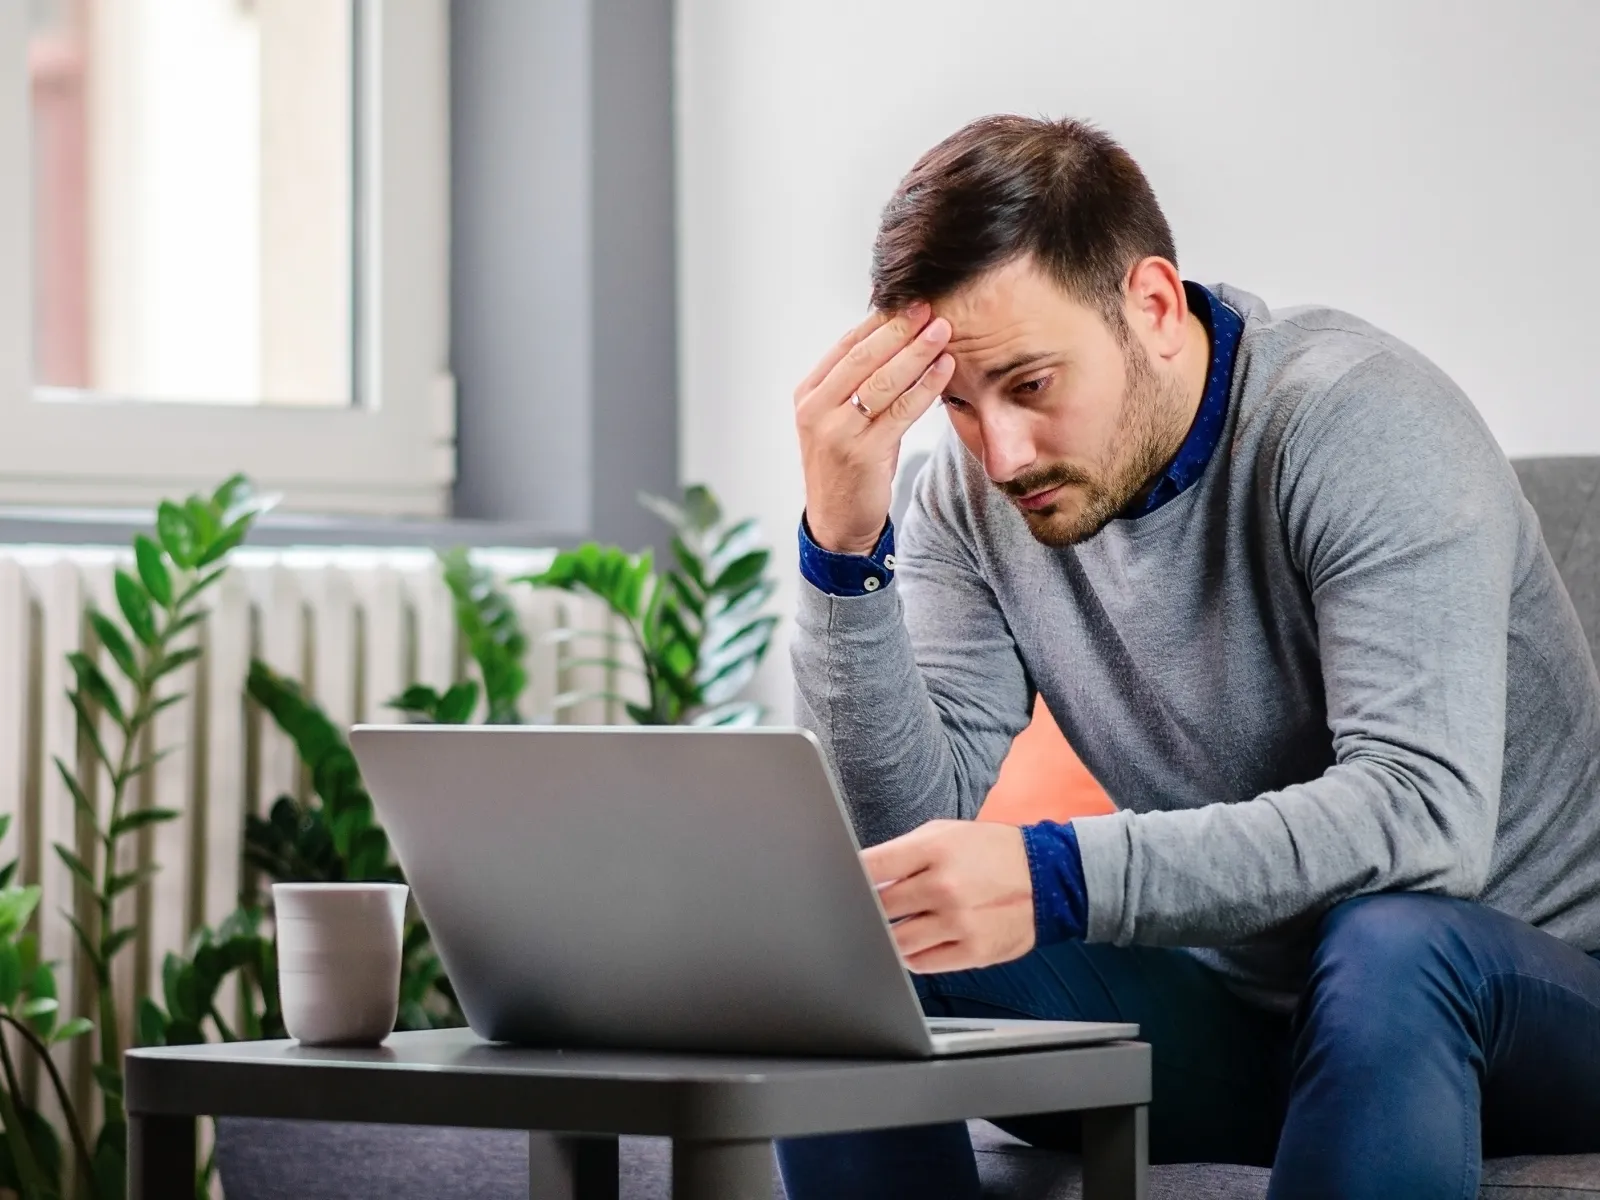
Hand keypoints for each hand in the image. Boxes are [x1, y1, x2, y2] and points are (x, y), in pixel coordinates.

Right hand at [794, 303, 954, 553]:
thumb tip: (899, 340)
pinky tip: (944, 369)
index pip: (846, 347)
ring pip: (882, 381)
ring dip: (916, 352)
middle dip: (899, 329)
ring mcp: (836, 432)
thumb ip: (861, 385)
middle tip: (930, 307)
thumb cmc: (849, 466)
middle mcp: (816, 410)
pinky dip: (924, 387)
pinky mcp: (861, 453)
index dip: (880, 322)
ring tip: (943, 331)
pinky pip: (899, 411)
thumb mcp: (844, 420)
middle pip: (862, 358)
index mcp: (809, 395)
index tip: (909, 302)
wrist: (838, 522)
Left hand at [862, 819, 1035, 973]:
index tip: (844, 884)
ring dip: (890, 936)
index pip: (871, 866)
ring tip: (897, 926)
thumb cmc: (991, 853)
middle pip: (880, 908)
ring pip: (896, 942)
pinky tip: (917, 942)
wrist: (1048, 877)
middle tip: (874, 909)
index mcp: (934, 849)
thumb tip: (863, 875)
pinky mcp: (973, 951)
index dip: (851, 878)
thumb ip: (903, 853)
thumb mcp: (945, 833)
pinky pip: (922, 964)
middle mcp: (945, 886)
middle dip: (871, 910)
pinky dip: (912, 956)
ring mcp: (959, 921)